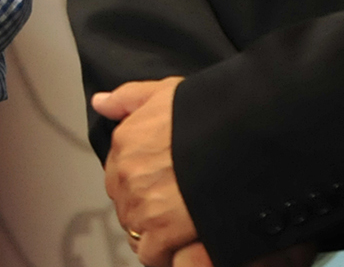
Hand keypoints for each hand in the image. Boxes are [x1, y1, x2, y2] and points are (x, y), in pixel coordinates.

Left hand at [93, 77, 195, 266]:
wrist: (243, 136)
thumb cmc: (210, 114)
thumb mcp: (167, 92)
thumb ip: (129, 98)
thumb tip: (100, 102)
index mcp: (125, 141)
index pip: (116, 171)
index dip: (138, 181)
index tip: (157, 186)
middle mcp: (127, 173)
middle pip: (124, 203)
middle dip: (143, 208)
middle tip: (170, 208)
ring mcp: (142, 204)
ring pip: (135, 230)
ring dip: (152, 233)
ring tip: (177, 229)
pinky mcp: (162, 232)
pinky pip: (150, 254)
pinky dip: (162, 255)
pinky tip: (178, 247)